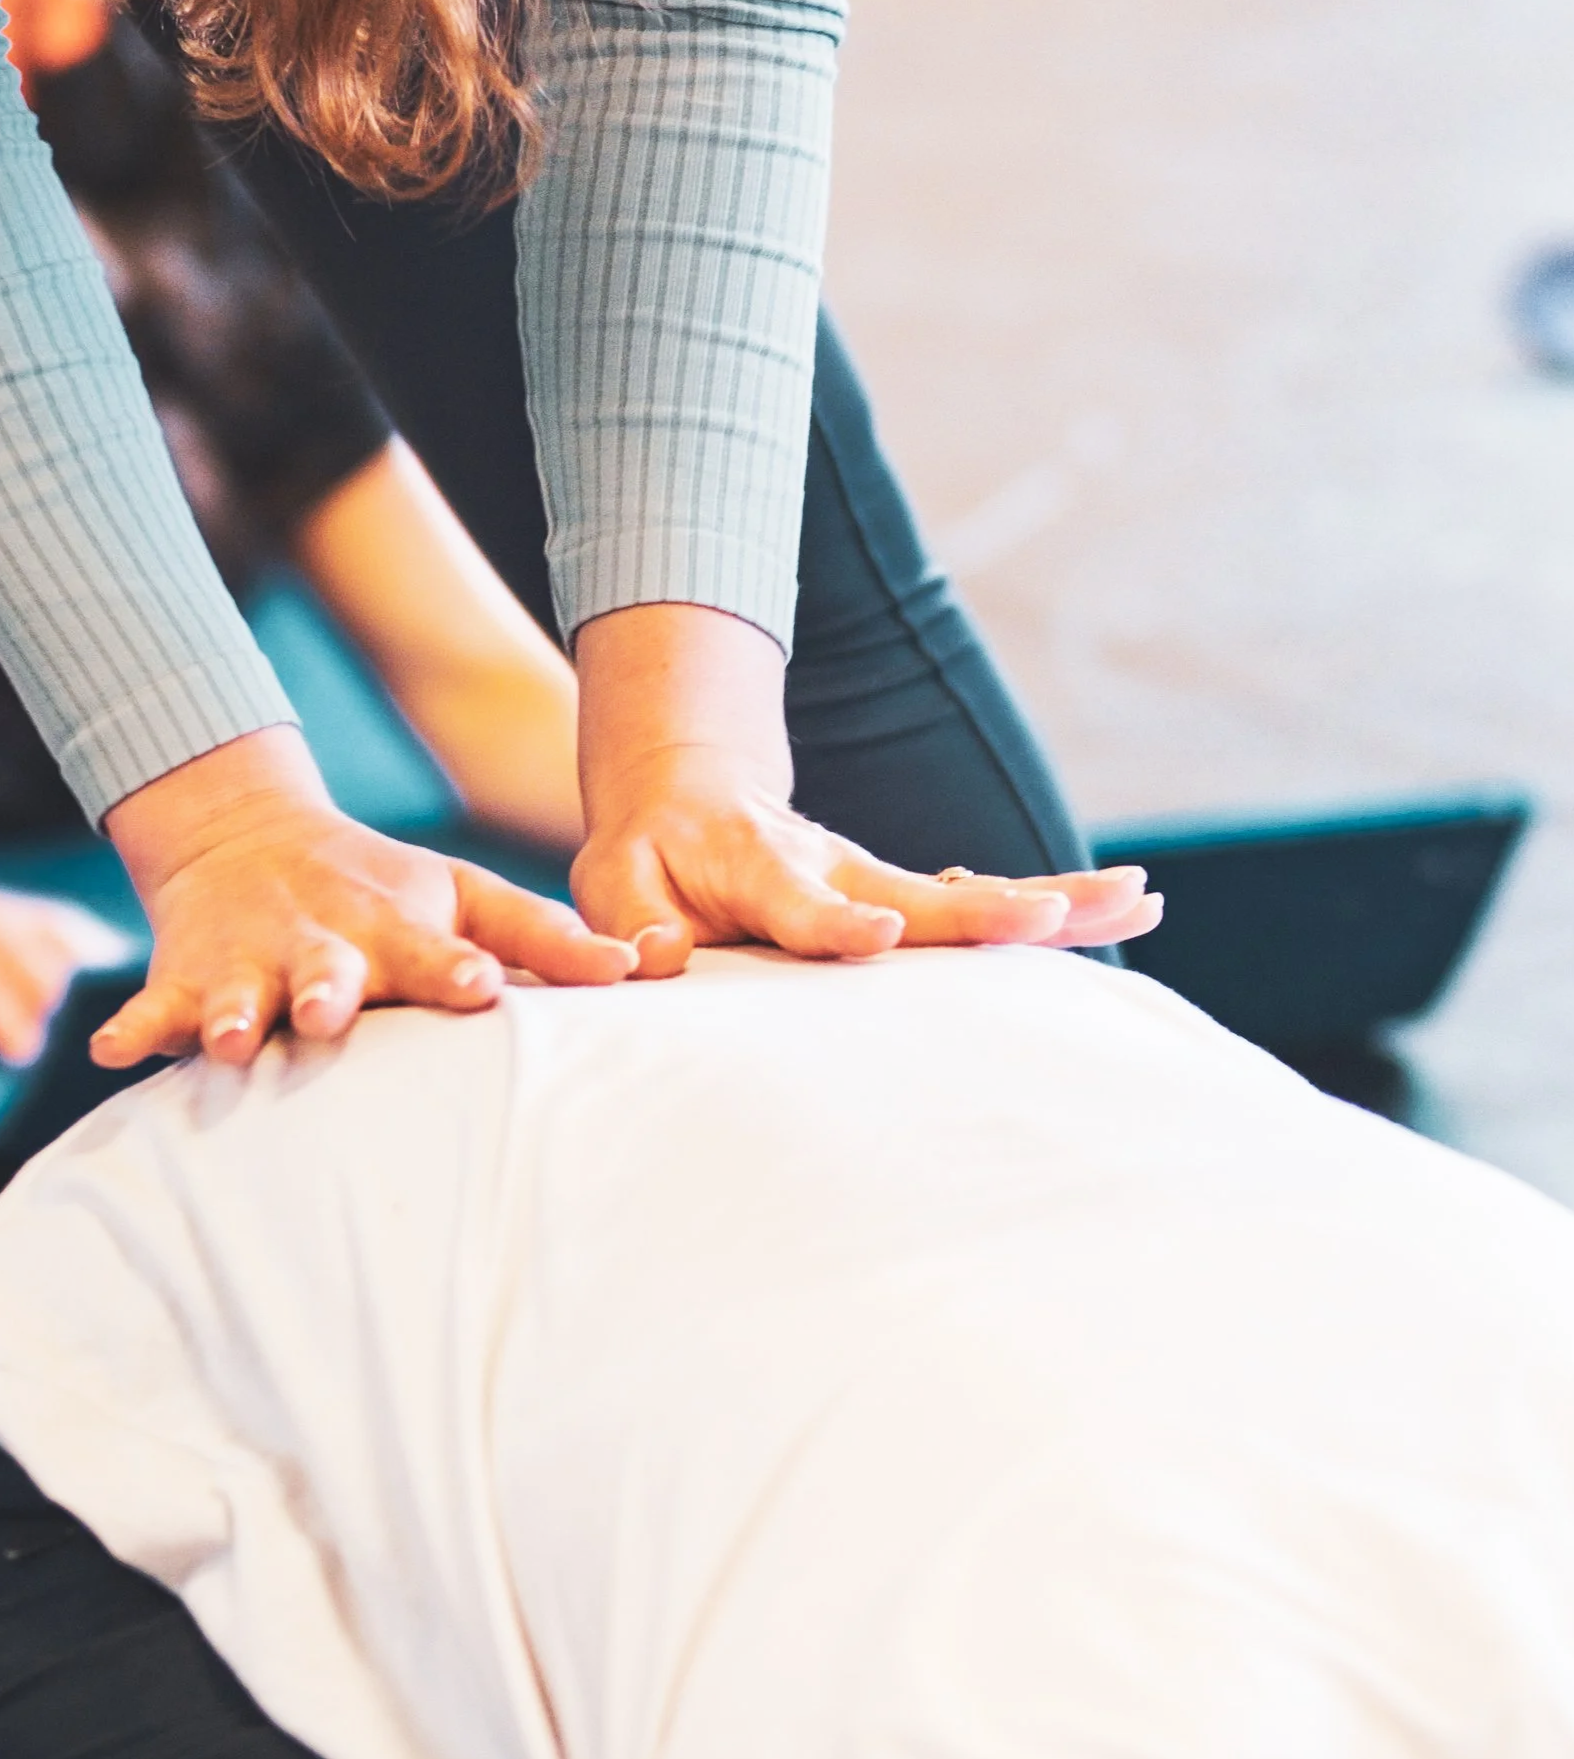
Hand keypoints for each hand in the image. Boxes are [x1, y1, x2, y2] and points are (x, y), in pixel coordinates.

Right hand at [95, 727, 633, 1068]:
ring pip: (242, 993)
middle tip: (329, 1015)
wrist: (248, 838)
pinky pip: (155, 1007)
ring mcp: (251, 963)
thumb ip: (545, 939)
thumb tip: (644, 968)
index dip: (456, 973)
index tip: (482, 992)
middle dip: (327, 993)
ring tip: (227, 1041)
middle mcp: (322, 947)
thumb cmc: (382, 890)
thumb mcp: (461, 897)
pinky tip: (114, 1050)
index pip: (435, 954)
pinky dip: (134, 1026)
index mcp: (395, 931)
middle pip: (328, 973)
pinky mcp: (188, 978)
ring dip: (234, 1014)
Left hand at [573, 605, 1162, 974]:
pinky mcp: (907, 899)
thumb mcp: (616, 881)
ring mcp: (883, 883)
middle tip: (1060, 915)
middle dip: (992, 909)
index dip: (841, 925)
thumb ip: (633, 919)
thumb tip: (662, 959)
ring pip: (976, 896)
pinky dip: (1055, 912)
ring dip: (1057, 902)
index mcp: (764, 868)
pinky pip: (983, 908)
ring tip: (1141, 900)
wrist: (685, 799)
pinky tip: (1128, 917)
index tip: (885, 936)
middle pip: (926, 893)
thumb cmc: (648, 857)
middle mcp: (840, 870)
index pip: (806, 904)